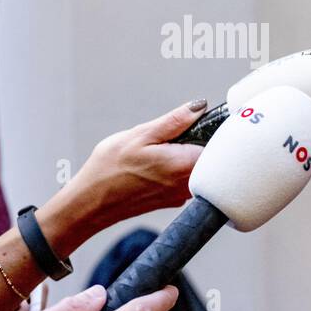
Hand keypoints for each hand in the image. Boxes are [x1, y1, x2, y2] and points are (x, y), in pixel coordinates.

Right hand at [65, 101, 206, 230]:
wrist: (91, 202)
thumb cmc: (110, 169)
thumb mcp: (141, 135)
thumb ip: (175, 121)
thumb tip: (200, 107)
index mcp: (185, 165)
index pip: (219, 145)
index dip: (214, 129)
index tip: (201, 120)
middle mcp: (189, 184)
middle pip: (210, 157)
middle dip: (196, 140)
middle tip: (172, 134)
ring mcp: (181, 195)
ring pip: (195, 167)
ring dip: (183, 153)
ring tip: (156, 150)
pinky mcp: (172, 200)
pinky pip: (183, 177)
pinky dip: (174, 167)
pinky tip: (152, 164)